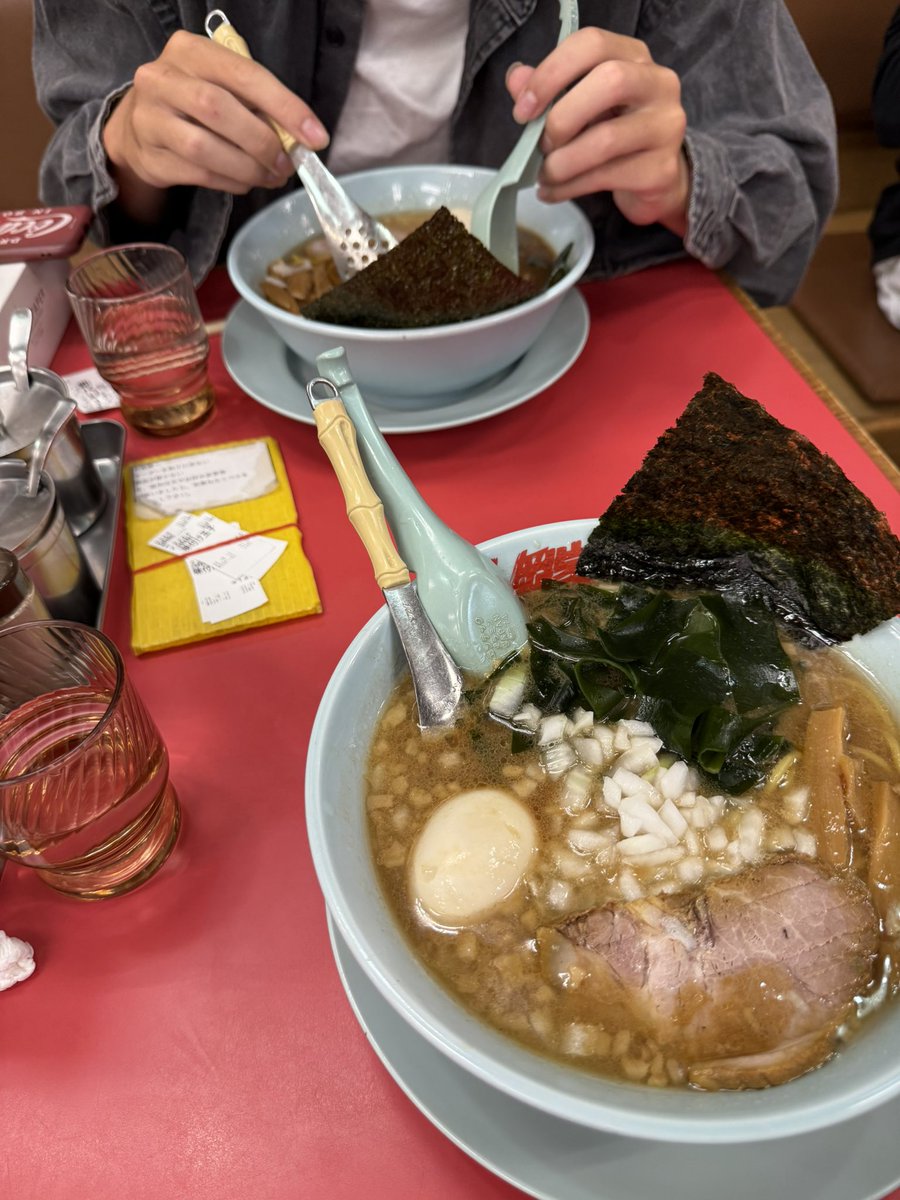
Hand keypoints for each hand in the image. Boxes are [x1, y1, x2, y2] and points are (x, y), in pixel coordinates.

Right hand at [103, 30, 328, 220]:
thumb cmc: (192, 102)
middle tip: (287, 164)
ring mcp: (150, 118)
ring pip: (204, 148)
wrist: (138, 127)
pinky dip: (231, 182)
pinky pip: (198, 174)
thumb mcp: (220, 84)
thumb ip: (255, 102)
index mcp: (189, 51)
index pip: (244, 74)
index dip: (285, 107)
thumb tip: (299, 137)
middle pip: (218, 108)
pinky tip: (246, 182)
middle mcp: (162, 78)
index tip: (316, 137)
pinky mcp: (149, 155)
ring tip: (270, 177)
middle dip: (263, 142)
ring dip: (248, 168)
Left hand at [506, 28, 689, 235]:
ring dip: (563, 162)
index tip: (523, 109)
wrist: (653, 179)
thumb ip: (550, 88)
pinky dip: (570, 187)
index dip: (552, 73)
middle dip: (562, 117)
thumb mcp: (581, 104)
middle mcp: (658, 84)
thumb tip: (517, 79)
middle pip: (610, 81)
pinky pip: (607, 177)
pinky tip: (552, 192)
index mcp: (633, 57)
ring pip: (607, 138)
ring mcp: (666, 127)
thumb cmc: (612, 131)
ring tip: (543, 175)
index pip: (592, 44)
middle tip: (541, 145)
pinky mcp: (661, 170)